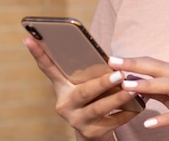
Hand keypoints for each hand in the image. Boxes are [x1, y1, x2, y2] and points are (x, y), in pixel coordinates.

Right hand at [24, 38, 138, 139]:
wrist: (96, 132)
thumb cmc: (95, 98)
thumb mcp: (87, 85)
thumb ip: (90, 72)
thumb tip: (107, 54)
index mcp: (63, 88)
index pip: (48, 68)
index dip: (39, 54)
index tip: (29, 38)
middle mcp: (65, 104)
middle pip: (84, 92)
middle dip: (102, 83)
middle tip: (118, 74)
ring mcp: (77, 120)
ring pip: (99, 108)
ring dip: (118, 98)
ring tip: (132, 89)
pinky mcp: (92, 133)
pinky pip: (112, 121)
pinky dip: (127, 112)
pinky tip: (139, 105)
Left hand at [109, 56, 168, 140]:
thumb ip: (161, 91)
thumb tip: (137, 85)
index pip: (156, 63)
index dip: (134, 60)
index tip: (112, 58)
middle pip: (160, 68)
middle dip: (135, 64)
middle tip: (113, 62)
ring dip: (147, 84)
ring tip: (126, 86)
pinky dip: (165, 117)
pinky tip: (149, 123)